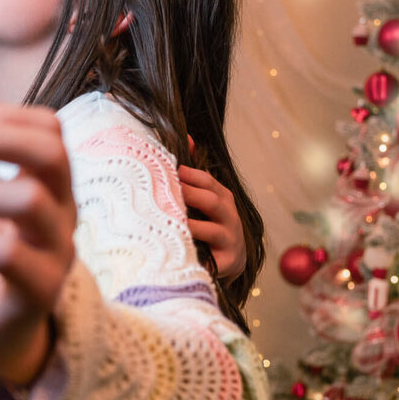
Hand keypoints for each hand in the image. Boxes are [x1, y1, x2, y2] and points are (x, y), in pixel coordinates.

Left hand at [178, 164, 245, 281]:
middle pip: (212, 201)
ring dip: (192, 226)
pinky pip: (212, 260)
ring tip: (173, 221)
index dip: (190, 175)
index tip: (171, 170)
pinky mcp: (226, 262)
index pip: (208, 181)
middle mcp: (229, 216)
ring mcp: (230, 239)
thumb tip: (187, 137)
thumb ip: (194, 171)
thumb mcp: (205, 197)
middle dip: (190, 195)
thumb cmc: (209, 223)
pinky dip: (198, 257)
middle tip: (168, 191)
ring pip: (212, 230)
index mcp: (222, 197)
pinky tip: (180, 252)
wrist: (230, 261)